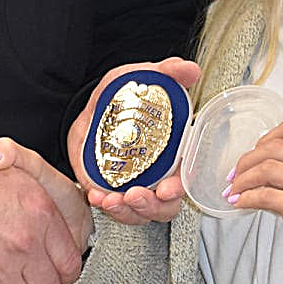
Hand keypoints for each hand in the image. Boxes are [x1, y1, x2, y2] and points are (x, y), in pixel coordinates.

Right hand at [0, 130, 84, 283]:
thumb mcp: (9, 154)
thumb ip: (34, 172)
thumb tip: (46, 189)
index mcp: (40, 213)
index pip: (71, 261)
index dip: (64, 265)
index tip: (56, 263)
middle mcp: (23, 243)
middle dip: (39, 281)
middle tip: (29, 269)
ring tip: (5, 275)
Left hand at [65, 57, 199, 225]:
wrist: (91, 109)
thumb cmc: (124, 98)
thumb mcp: (143, 78)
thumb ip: (168, 72)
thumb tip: (190, 70)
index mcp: (173, 155)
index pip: (184, 180)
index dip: (179, 190)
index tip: (168, 189)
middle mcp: (157, 176)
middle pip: (163, 206)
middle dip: (150, 206)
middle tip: (134, 196)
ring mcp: (134, 186)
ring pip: (138, 213)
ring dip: (126, 211)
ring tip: (110, 200)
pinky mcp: (111, 191)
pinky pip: (112, 208)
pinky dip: (104, 206)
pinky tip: (95, 197)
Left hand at [225, 117, 282, 242]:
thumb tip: (254, 157)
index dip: (265, 138)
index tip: (253, 154)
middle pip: (276, 147)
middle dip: (247, 160)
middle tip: (235, 175)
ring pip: (269, 169)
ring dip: (244, 179)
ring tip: (234, 190)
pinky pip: (268, 196)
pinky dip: (248, 197)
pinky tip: (240, 203)